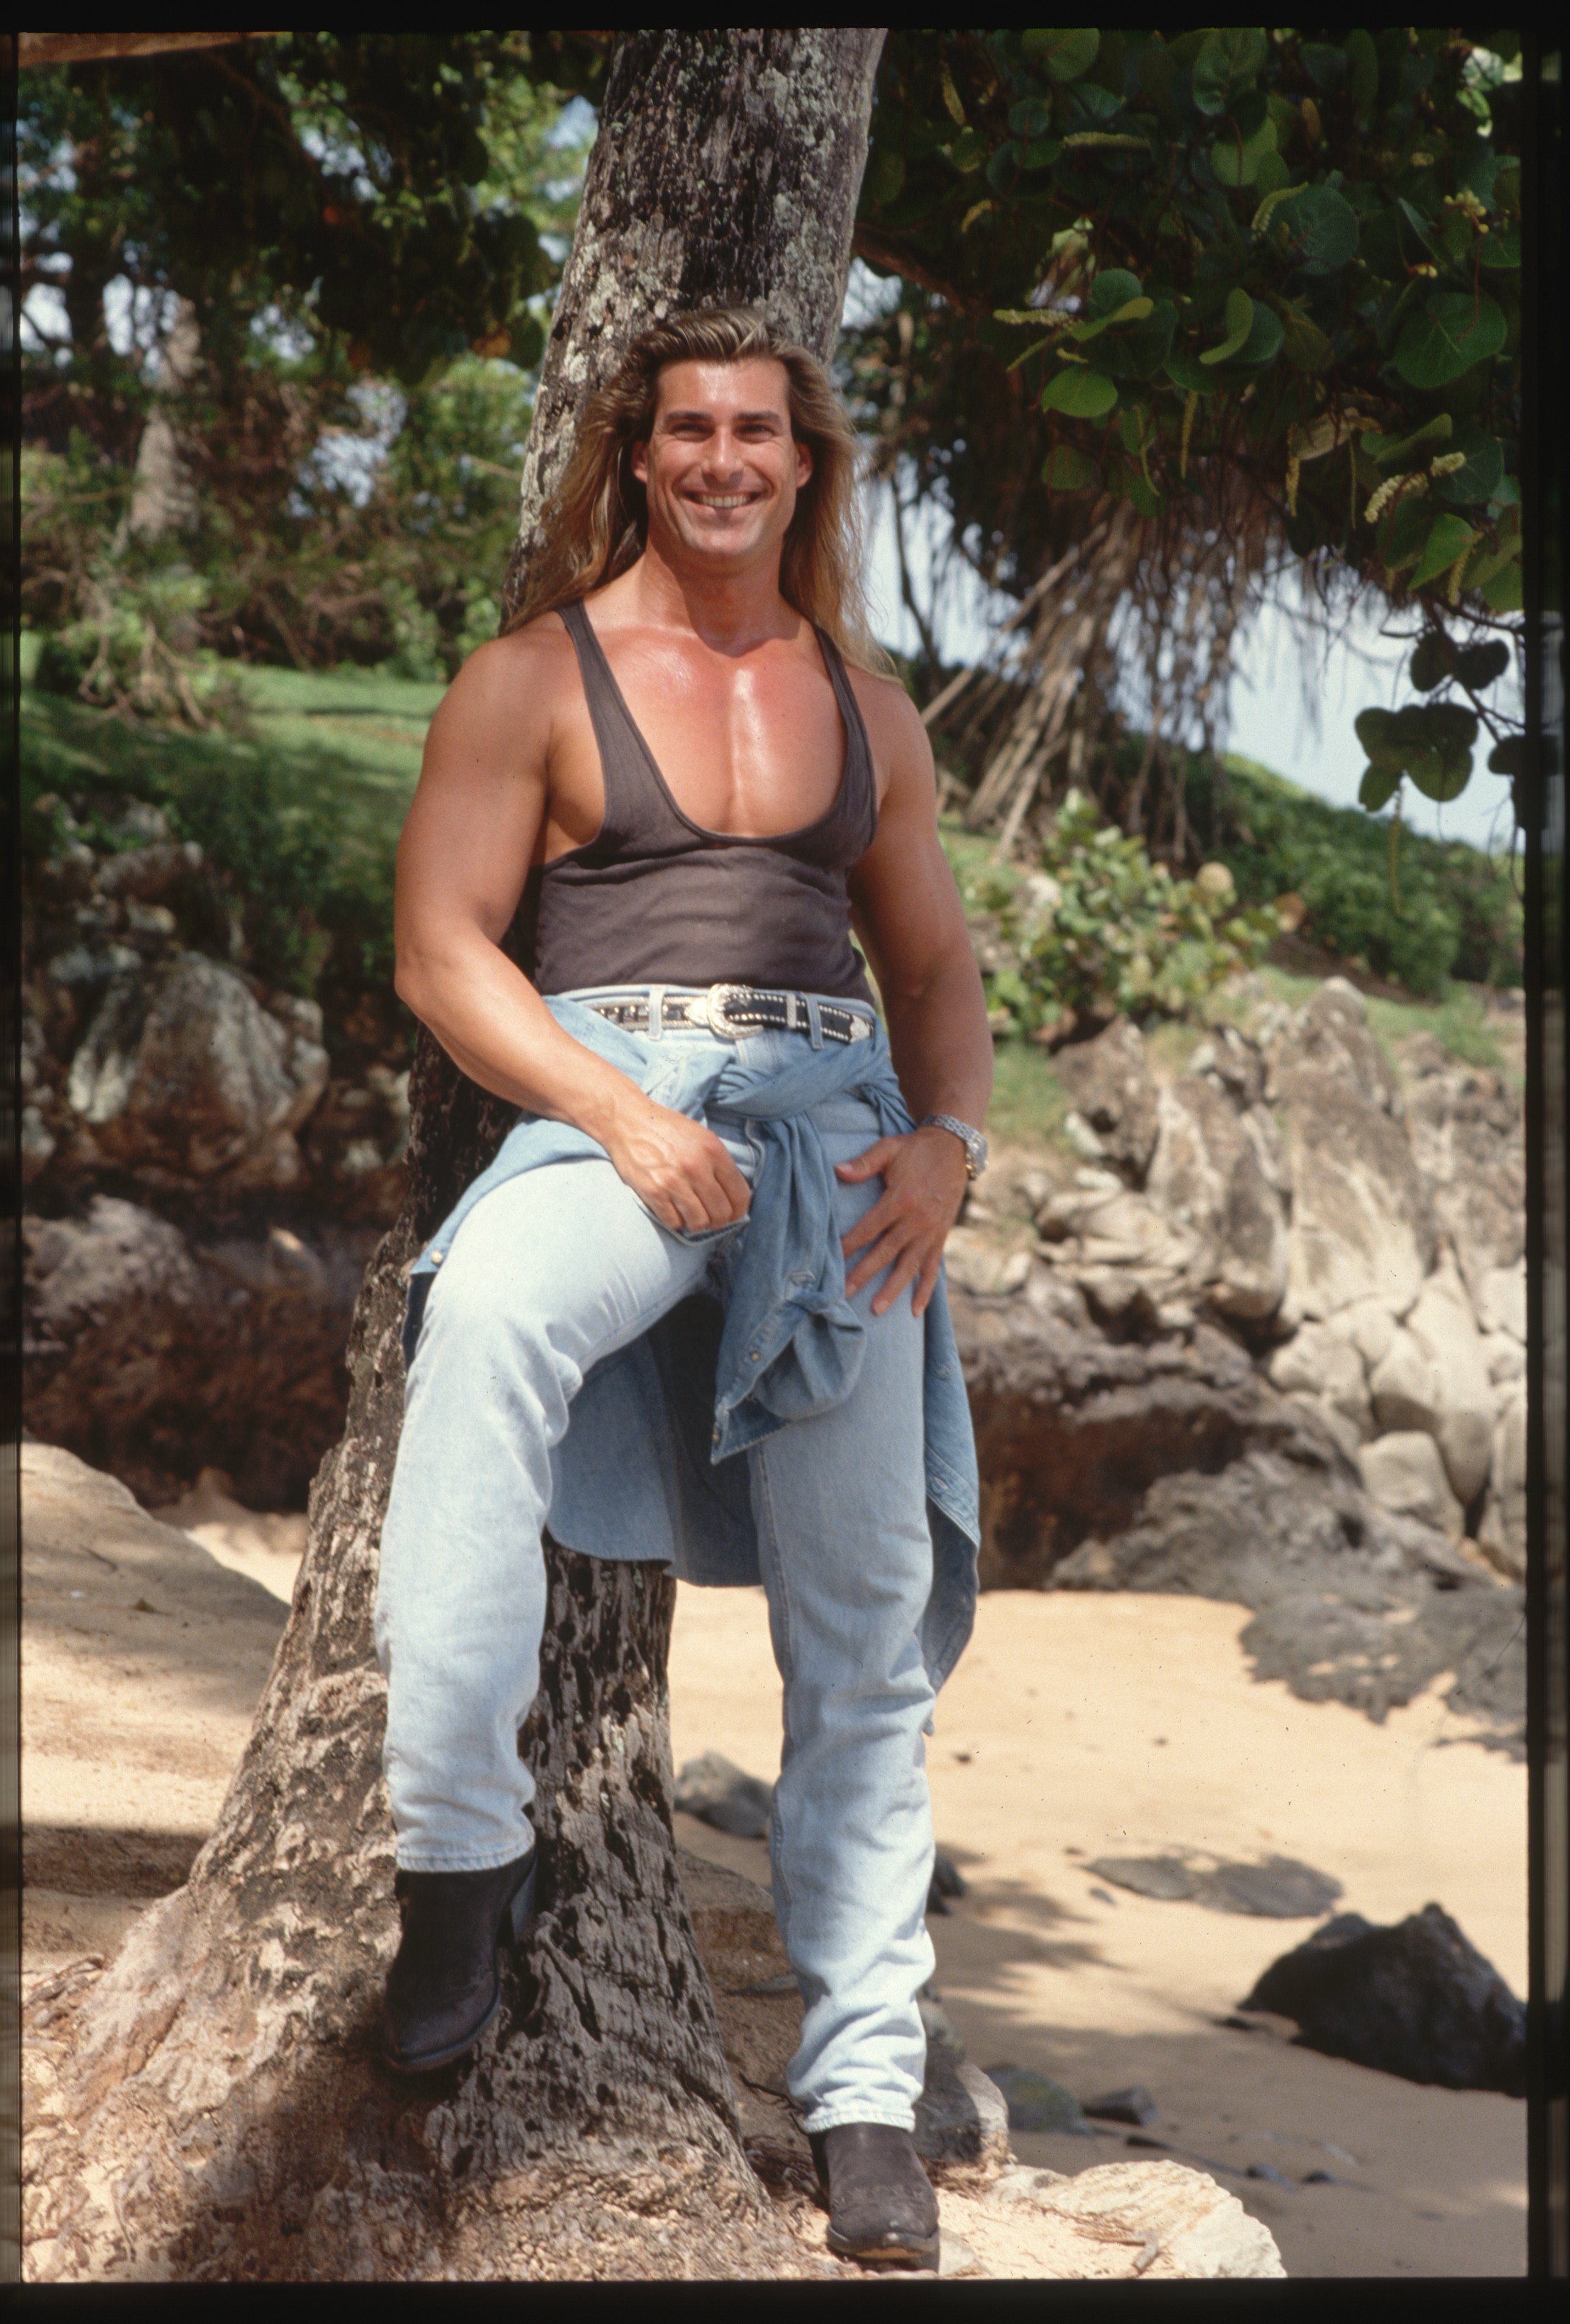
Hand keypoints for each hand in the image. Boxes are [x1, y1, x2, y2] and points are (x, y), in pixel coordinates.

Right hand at [601, 1094, 751, 1232]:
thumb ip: (718, 1162)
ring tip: (692, 1216)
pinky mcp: (653, 1192)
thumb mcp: (701, 1135)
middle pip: (721, 1212)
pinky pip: (674, 1222)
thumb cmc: (665, 1127)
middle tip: (712, 1219)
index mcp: (713, 1151)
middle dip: (719, 1221)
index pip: (740, 1194)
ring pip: (699, 1222)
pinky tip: (674, 1211)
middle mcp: (697, 1167)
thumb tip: (731, 1193)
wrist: (627, 1121)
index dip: (740, 1210)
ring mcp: (674, 1181)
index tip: (734, 1214)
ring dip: (697, 1224)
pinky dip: (676, 1221)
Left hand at [836, 1125, 968, 1317]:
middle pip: (885, 1252)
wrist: (954, 1149)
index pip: (869, 1228)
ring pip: (909, 1265)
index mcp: (900, 1199)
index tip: (831, 1259)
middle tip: (843, 1294)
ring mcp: (930, 1232)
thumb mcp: (889, 1148)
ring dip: (893, 1289)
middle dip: (863, 1274)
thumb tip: (837, 1170)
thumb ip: (864, 1162)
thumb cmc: (915, 1149)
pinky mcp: (941, 1237)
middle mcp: (916, 1220)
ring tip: (876, 1310)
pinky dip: (926, 1290)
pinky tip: (915, 1311)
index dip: (850, 1244)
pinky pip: (932, 1267)